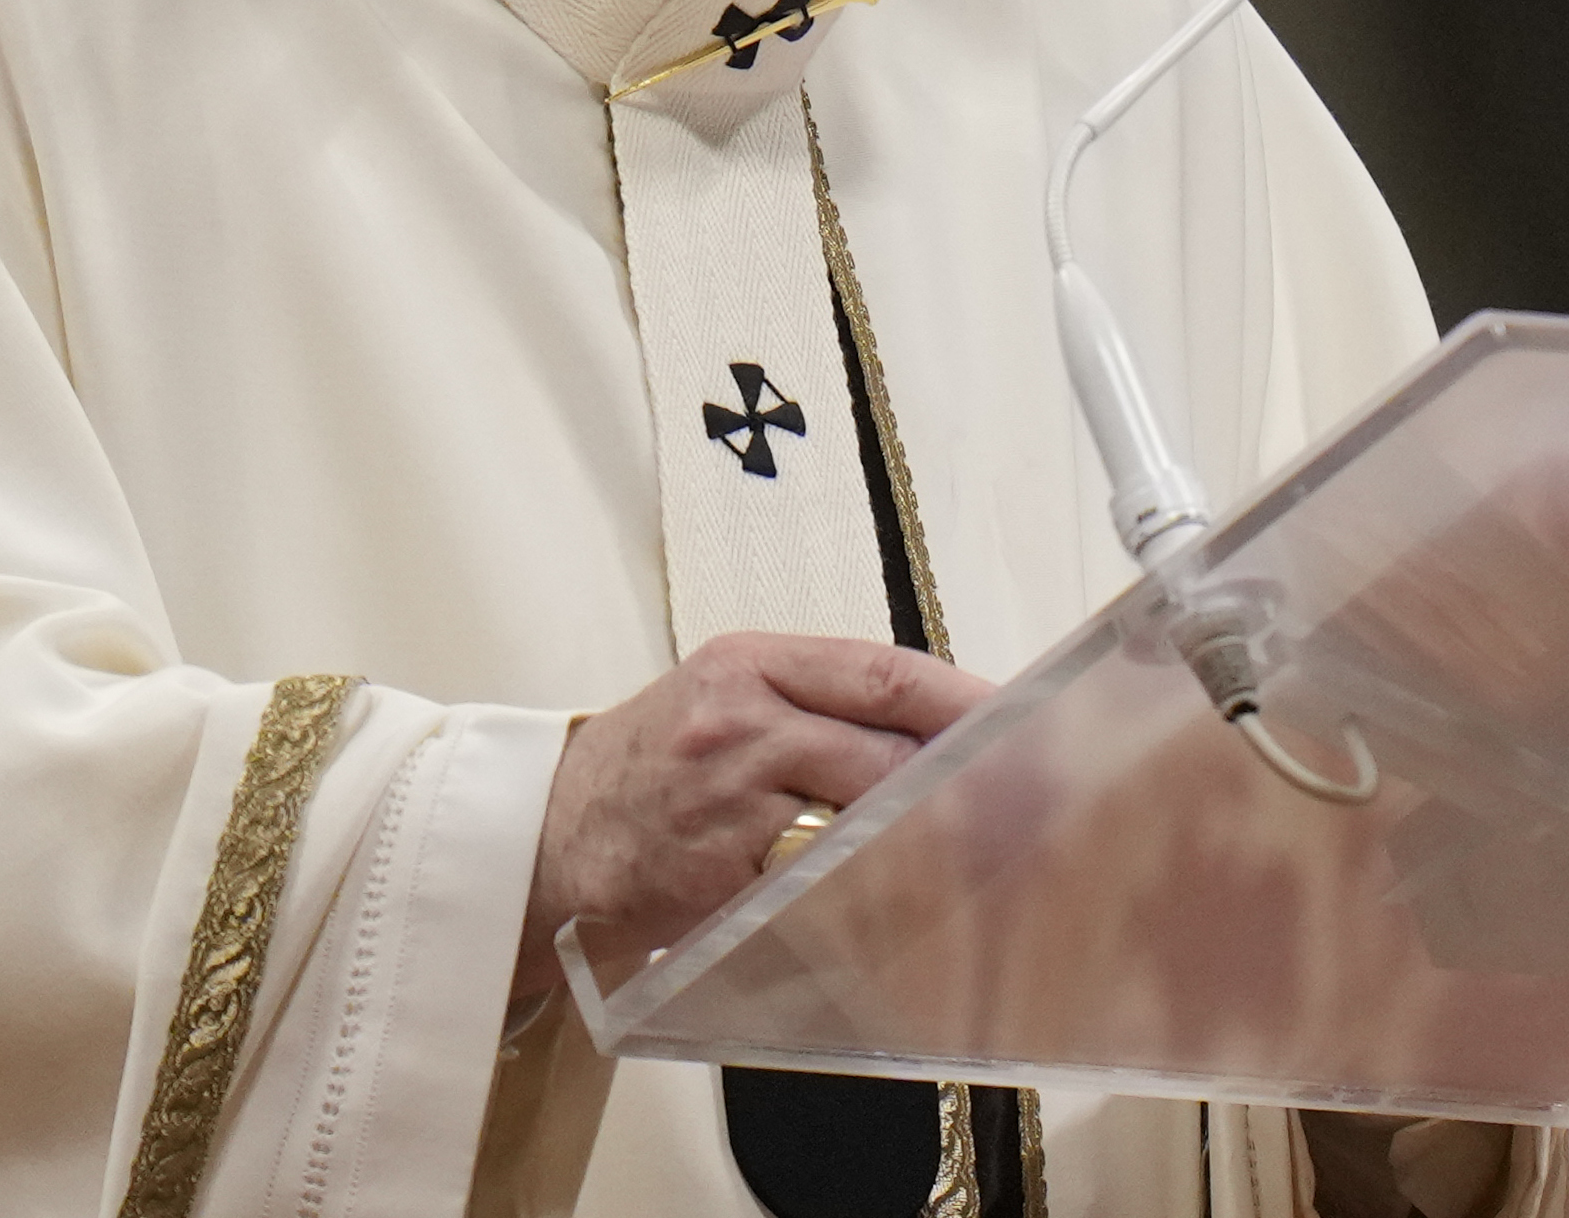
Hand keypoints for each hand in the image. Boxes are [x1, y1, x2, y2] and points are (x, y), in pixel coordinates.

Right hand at [515, 632, 990, 994]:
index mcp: (748, 664)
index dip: (961, 701)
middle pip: (885, 750)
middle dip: (960, 782)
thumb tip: (934, 726)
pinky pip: (817, 889)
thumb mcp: (724, 693)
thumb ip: (818, 700)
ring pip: (861, 822)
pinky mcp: (718, 877)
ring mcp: (728, 803)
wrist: (546, 834)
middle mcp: (739, 723)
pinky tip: (903, 902)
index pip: (882, 671)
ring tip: (980, 855)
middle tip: (1022, 803)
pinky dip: (866, 895)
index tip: (1016, 723)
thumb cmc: (648, 764)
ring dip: (924, 844)